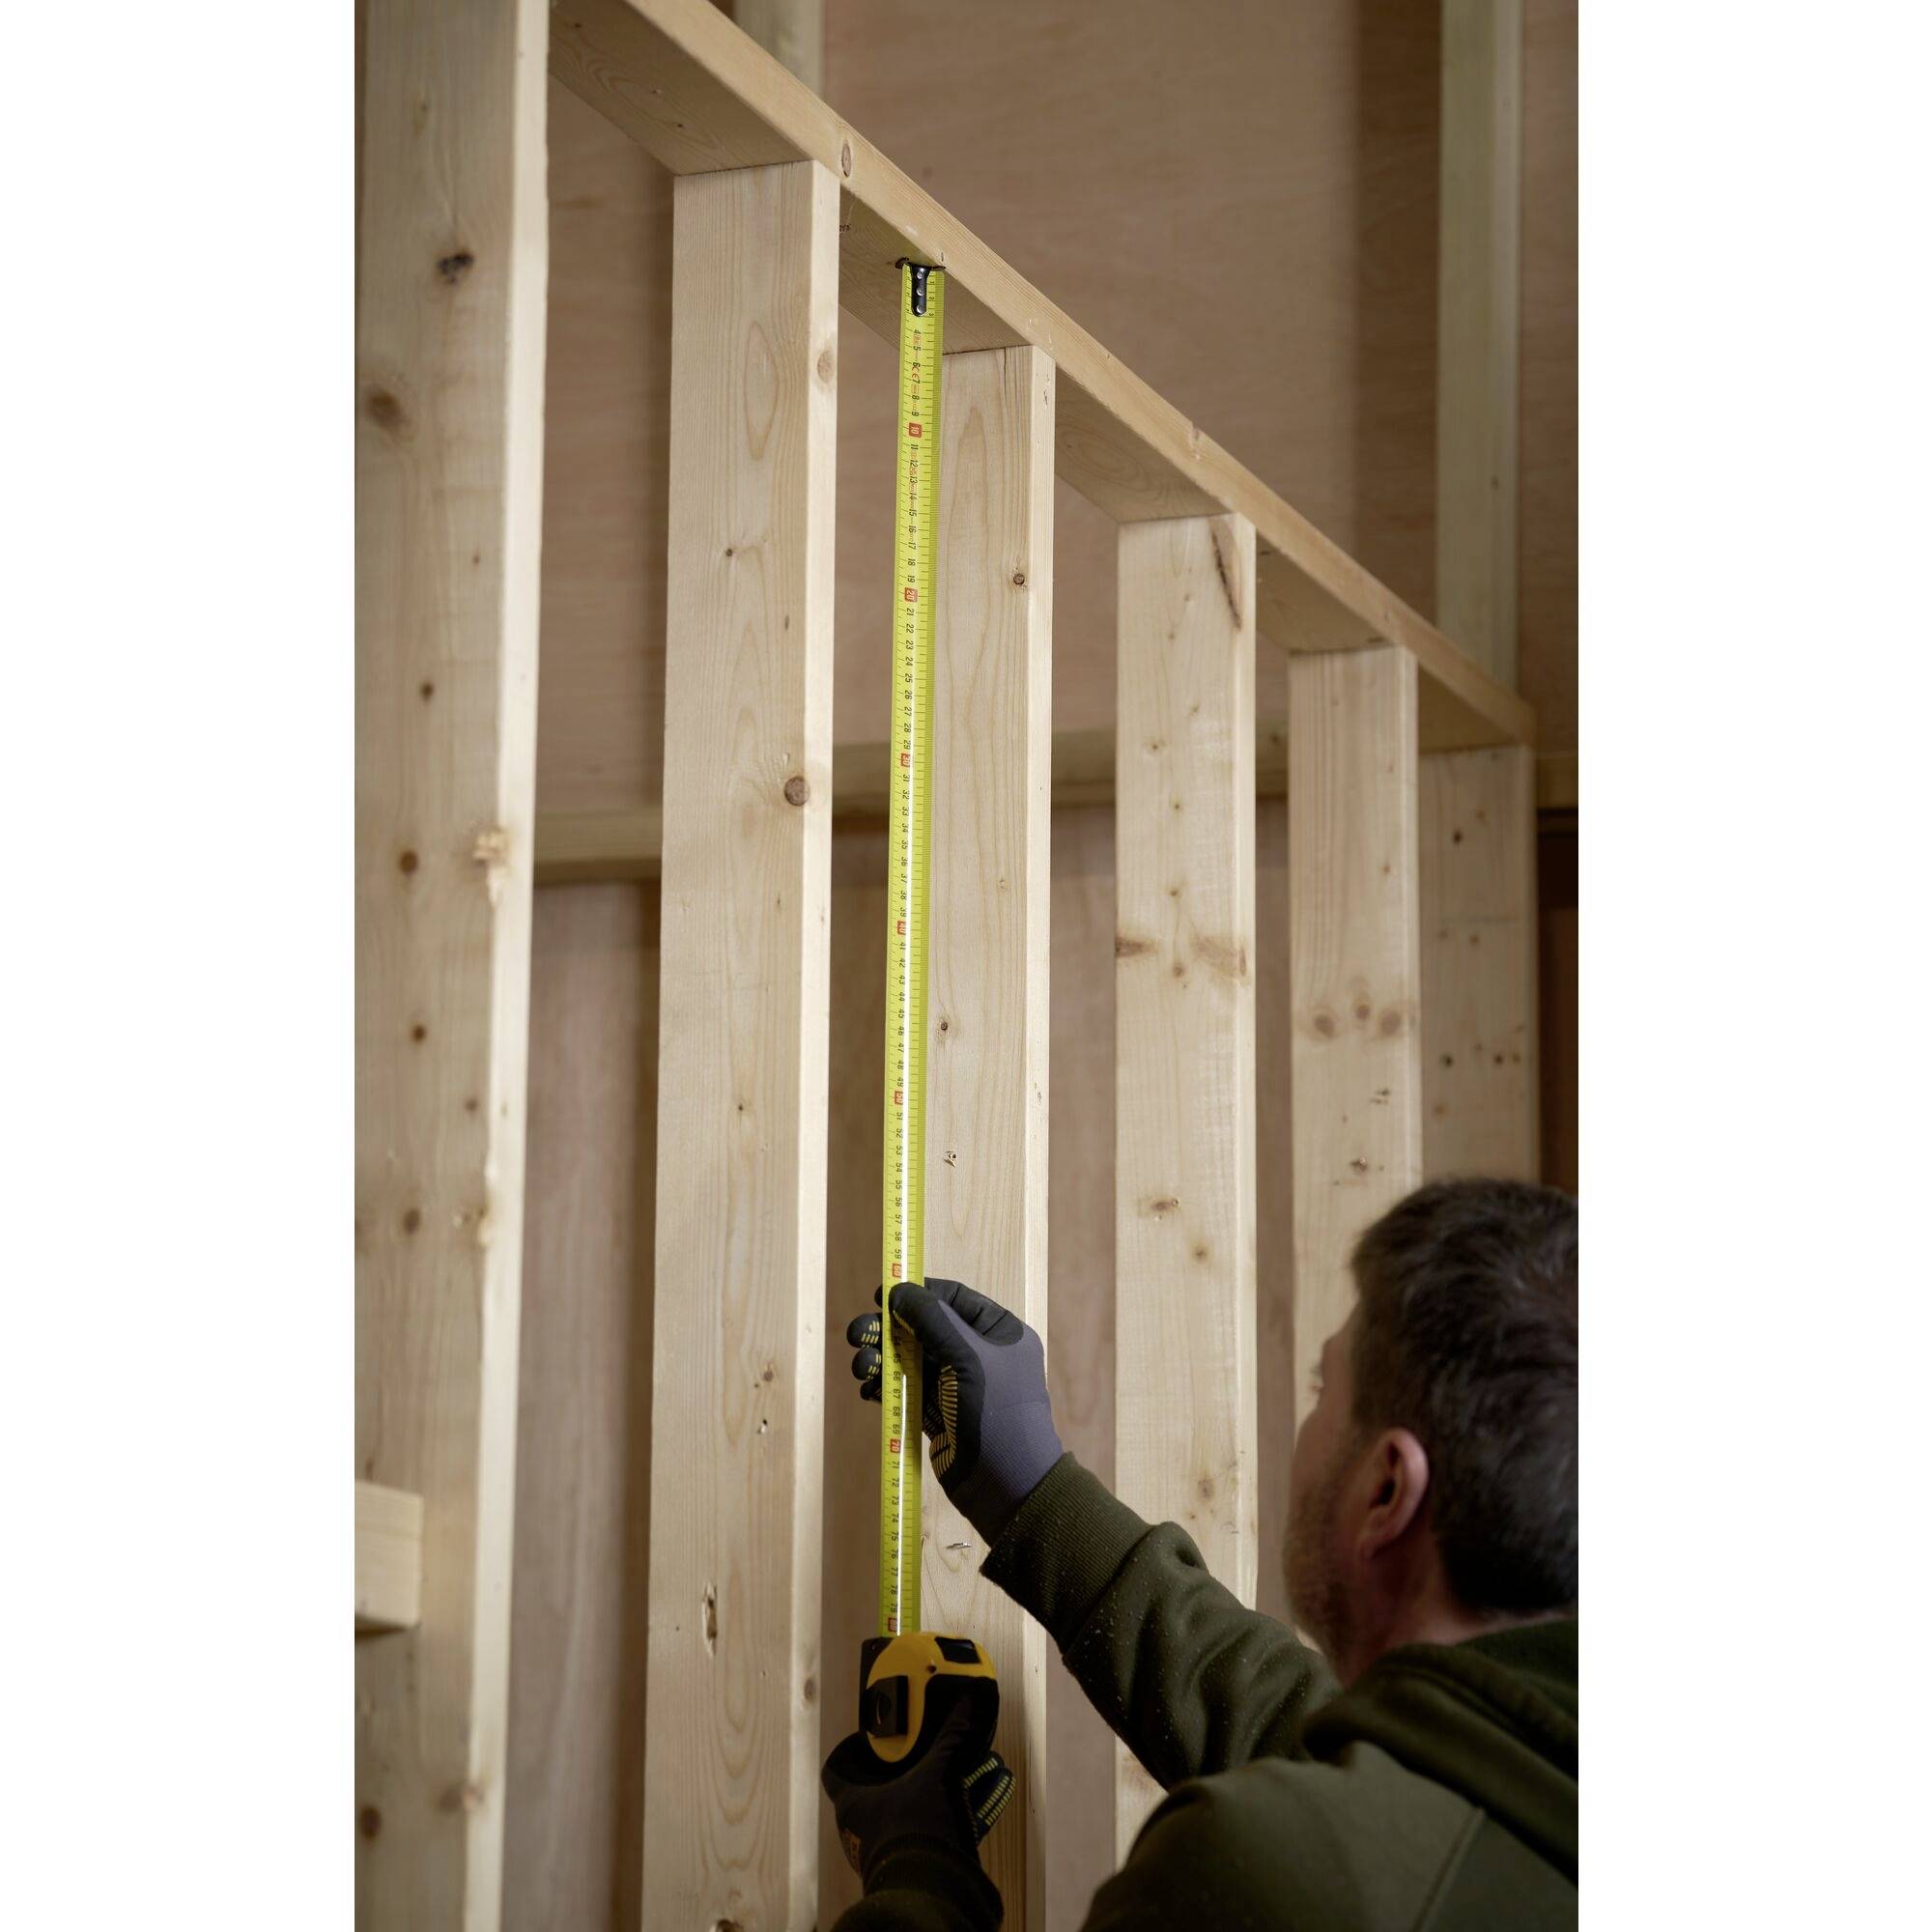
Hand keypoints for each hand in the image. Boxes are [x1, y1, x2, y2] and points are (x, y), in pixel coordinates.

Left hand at [821, 1693, 1012, 1887]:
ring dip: (912, 1798)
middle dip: (890, 1773)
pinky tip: (955, 1811)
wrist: (932, 1891)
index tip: (869, 1739)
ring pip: (889, 1815)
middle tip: (913, 1755)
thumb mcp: (938, 1774)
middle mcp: (856, 1831)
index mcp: (851, 1804)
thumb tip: (966, 1702)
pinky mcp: (898, 1868)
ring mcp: (875, 1852)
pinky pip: (909, 1835)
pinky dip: (926, 1821)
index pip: (835, 1771)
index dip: (850, 1751)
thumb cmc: (918, 1830)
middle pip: (864, 1792)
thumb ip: (951, 1737)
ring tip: (940, 1780)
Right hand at [847, 1277, 1061, 1542]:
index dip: (917, 1294)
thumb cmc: (994, 1411)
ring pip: (911, 1360)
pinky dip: (886, 1387)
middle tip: (857, 1334)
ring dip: (881, 1360)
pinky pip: (907, 1390)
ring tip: (860, 1368)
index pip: (953, 1299)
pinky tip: (868, 1391)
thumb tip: (900, 1291)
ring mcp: (957, 1385)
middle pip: (925, 1329)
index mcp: (998, 1332)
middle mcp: (978, 1354)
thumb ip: (934, 1320)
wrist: (1006, 1484)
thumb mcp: (968, 1357)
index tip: (881, 1295)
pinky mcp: (940, 1414)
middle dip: (889, 1330)